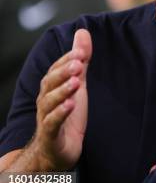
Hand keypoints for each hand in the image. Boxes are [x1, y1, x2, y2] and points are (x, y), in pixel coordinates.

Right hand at [30, 29, 91, 170]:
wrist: (58, 150)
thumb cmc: (68, 113)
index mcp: (51, 87)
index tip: (81, 50)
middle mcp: (45, 100)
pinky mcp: (51, 135)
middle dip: (63, 72)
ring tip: (75, 82)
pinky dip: (60, 113)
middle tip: (78, 63)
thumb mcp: (77, 83)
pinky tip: (70, 105)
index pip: (56, 69)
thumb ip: (80, 60)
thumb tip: (82, 32)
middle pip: (50, 83)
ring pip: (50, 102)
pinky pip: (52, 122)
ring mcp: (46, 117)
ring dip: (62, 90)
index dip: (67, 59)